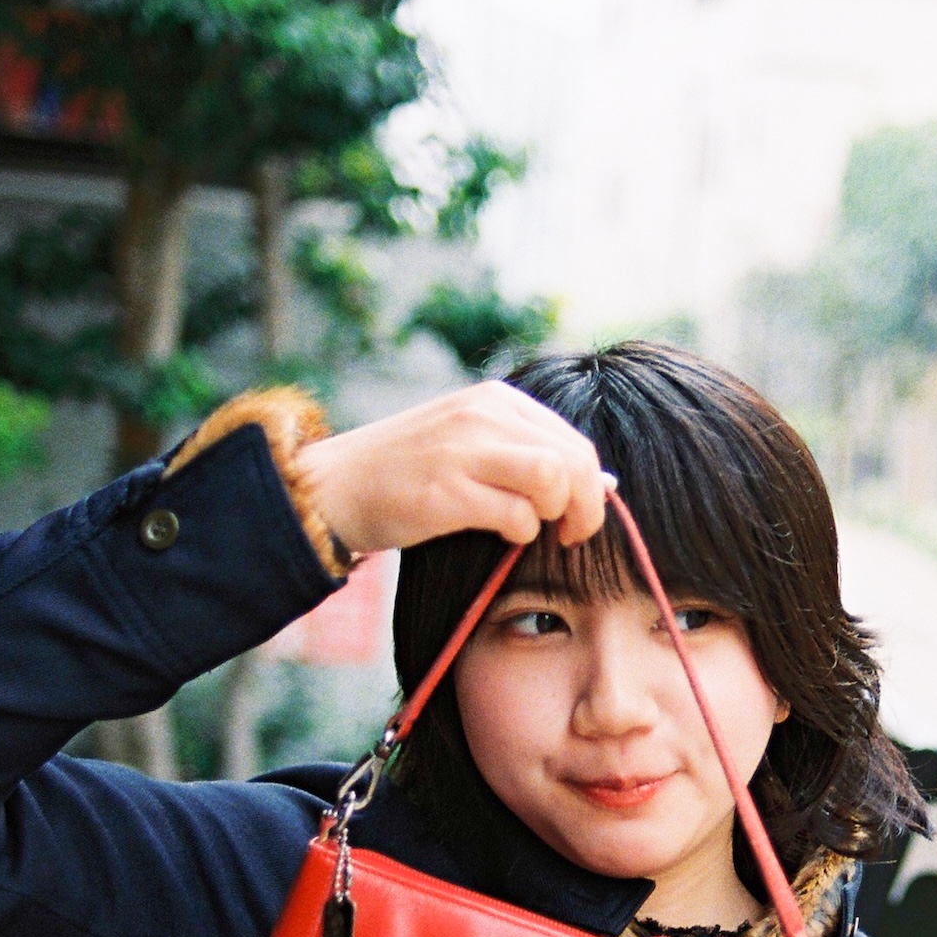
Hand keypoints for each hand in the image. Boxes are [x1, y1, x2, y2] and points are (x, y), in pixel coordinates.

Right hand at [295, 383, 606, 555]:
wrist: (334, 486)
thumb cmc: (408, 472)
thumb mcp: (469, 443)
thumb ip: (525, 454)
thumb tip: (602, 483)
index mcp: (496, 400)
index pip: (574, 441)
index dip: (591, 485)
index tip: (577, 516)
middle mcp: (482, 416)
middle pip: (575, 460)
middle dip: (586, 506)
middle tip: (572, 535)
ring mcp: (462, 450)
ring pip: (553, 478)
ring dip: (556, 515)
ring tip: (536, 530)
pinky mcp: (444, 491)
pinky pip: (516, 515)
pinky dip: (520, 533)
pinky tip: (500, 535)